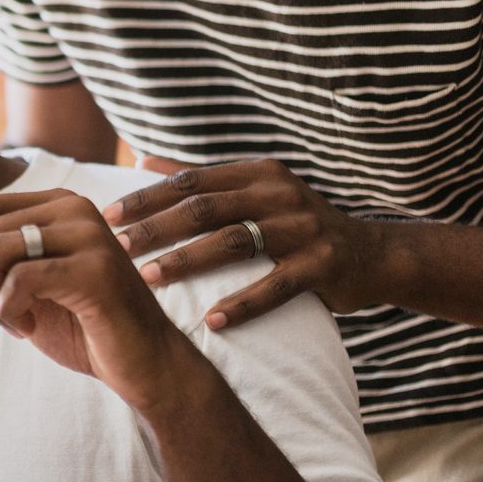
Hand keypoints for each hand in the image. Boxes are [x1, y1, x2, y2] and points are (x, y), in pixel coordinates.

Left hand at [0, 190, 202, 415]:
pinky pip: (19, 279)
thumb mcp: (25, 288)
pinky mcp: (95, 268)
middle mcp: (73, 207)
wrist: (144, 365)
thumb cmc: (82, 327)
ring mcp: (88, 234)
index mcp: (56, 204)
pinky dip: (10, 311)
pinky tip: (29, 330)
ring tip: (7, 327)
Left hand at [105, 156, 391, 329]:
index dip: (148, 198)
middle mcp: (280, 195)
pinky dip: (242, 304)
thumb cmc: (298, 226)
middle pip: (205, 208)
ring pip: (234, 242)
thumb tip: (142, 161)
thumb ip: (202, 180)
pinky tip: (211, 320)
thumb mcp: (256, 193)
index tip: (109, 216)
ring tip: (148, 279)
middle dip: (157, 228)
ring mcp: (303, 229)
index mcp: (258, 174)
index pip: (191, 182)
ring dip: (187, 261)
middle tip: (116, 248)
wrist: (373, 255)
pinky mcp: (322, 266)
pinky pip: (275, 287)